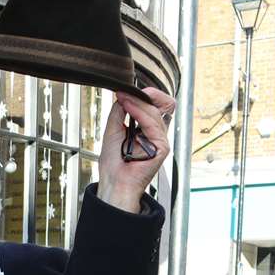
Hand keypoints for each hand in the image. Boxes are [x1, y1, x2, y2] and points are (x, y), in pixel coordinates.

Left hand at [97, 87, 175, 211]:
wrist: (114, 182)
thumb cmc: (114, 165)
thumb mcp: (112, 131)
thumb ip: (119, 112)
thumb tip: (123, 95)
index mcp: (147, 130)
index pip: (156, 106)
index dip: (147, 96)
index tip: (127, 92)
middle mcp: (156, 134)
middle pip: (160, 105)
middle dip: (144, 95)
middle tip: (126, 92)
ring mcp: (160, 140)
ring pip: (155, 112)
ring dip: (137, 103)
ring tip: (123, 99)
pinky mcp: (162, 148)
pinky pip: (153, 124)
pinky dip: (140, 113)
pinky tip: (129, 108)